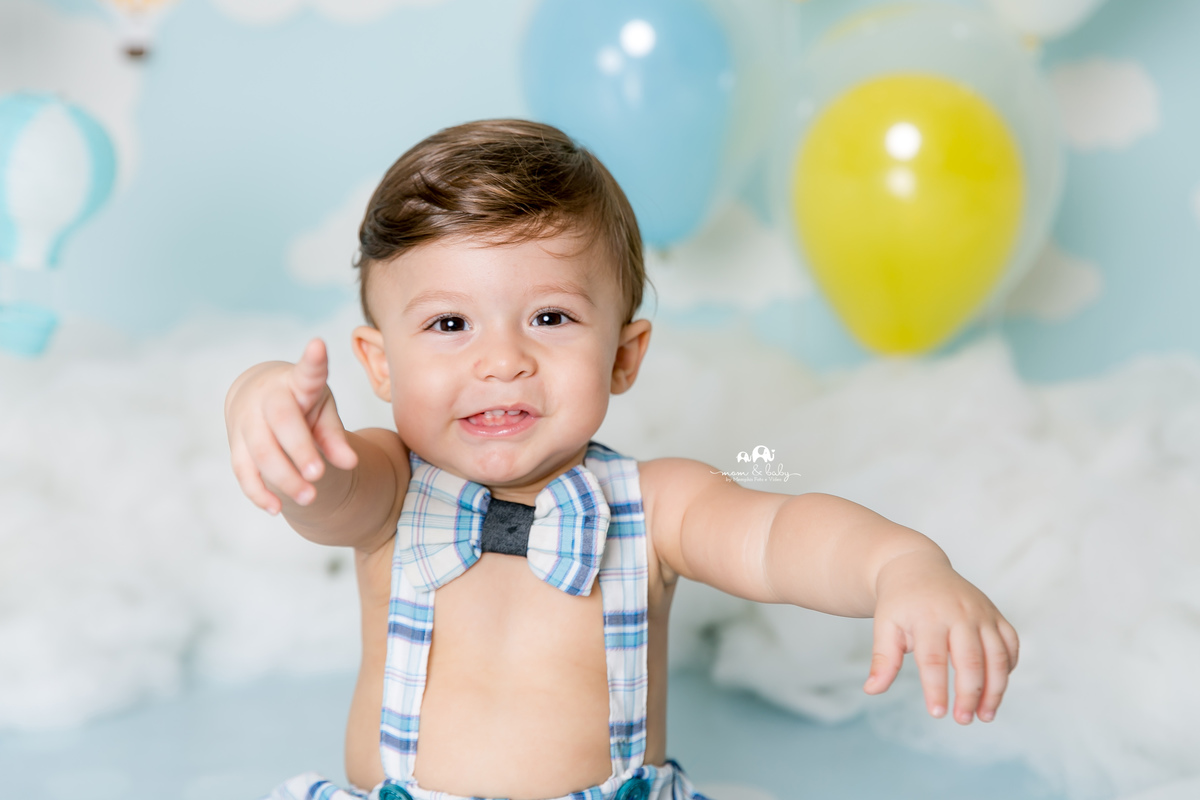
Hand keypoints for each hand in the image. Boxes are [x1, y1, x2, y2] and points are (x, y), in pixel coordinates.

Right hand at [225, 338, 358, 513]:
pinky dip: (258, 491)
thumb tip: (351, 463)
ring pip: (259, 451)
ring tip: (309, 498)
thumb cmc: (300, 402)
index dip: (313, 361)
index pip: (306, 372)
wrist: (257, 394)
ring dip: (282, 477)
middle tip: (318, 475)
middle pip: (280, 423)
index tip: (318, 345)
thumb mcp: (322, 410)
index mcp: (296, 382)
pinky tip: (276, 508)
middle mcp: (267, 398)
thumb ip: (335, 436)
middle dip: (298, 449)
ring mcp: (246, 421)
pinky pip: (243, 471)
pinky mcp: (235, 444)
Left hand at [862, 550, 1018, 724]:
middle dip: (969, 695)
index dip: (937, 689)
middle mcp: (959, 613)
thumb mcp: (884, 625)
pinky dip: (1009, 667)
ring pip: (998, 656)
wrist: (916, 566)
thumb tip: (871, 690)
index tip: (937, 714)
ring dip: (996, 689)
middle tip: (963, 720)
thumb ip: (882, 659)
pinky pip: (1011, 643)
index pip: (934, 659)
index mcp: (928, 616)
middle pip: (971, 661)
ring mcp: (981, 612)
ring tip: (985, 715)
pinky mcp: (995, 614)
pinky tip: (997, 687)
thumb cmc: (899, 602)